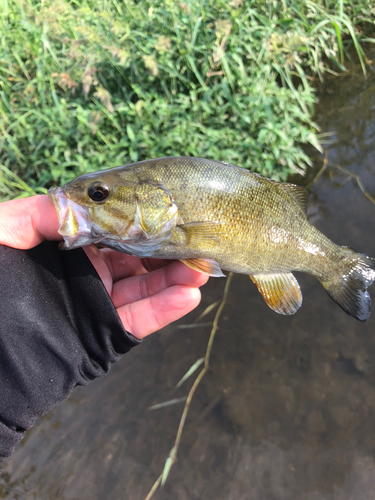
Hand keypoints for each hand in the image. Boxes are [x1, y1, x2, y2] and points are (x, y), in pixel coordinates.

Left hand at [0, 195, 207, 337]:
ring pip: (146, 288)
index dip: (144, 222)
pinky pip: (140, 320)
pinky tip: (188, 294)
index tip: (171, 212)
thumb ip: (39, 213)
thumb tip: (83, 201)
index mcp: (70, 249)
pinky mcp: (105, 336)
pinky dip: (165, 309)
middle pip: (139, 259)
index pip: (116, 231)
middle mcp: (89, 274)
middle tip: (199, 240)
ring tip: (202, 267)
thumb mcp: (1, 234)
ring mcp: (99, 305)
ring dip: (176, 277)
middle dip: (170, 249)